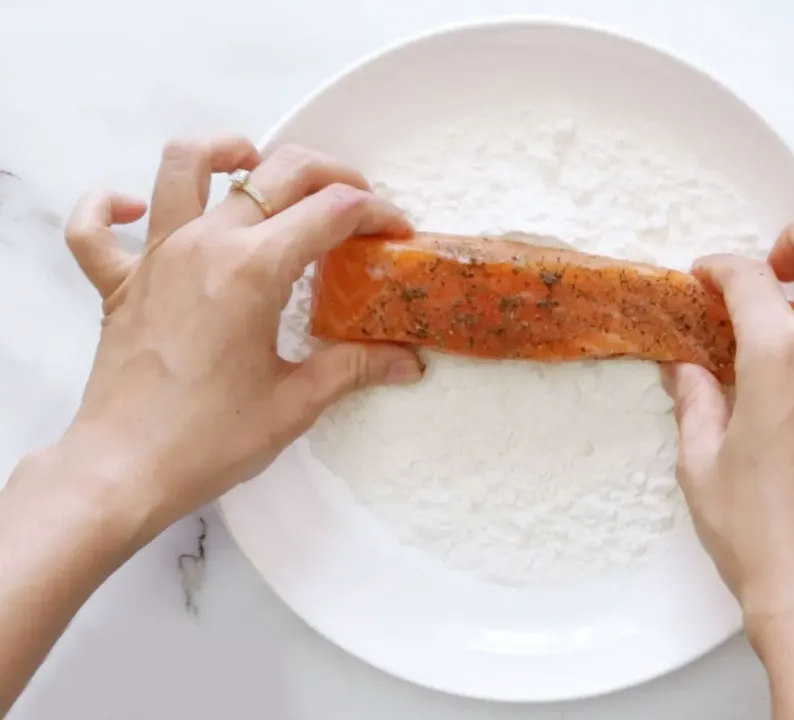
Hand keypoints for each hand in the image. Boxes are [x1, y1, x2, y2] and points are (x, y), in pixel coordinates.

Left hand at [56, 137, 422, 532]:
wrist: (125, 471)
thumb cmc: (208, 440)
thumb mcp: (296, 402)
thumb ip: (354, 367)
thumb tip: (405, 361)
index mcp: (253, 269)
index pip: (331, 212)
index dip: (375, 212)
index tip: (395, 231)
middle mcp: (203, 246)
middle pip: (276, 171)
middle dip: (329, 173)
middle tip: (355, 201)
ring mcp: (155, 257)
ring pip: (182, 165)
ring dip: (223, 150)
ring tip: (253, 163)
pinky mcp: (118, 283)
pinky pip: (95, 226)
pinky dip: (111, 206)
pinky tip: (137, 208)